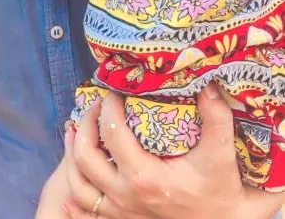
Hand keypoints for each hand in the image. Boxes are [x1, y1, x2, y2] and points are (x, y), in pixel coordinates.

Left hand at [62, 86, 283, 218]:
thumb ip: (216, 117)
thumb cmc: (220, 190)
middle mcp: (125, 195)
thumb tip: (206, 84)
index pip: (112, 133)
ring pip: (78, 185)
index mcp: (144, 176)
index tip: (114, 90)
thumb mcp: (221, 153)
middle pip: (85, 157)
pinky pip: (87, 212)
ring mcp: (121, 212)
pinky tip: (70, 184)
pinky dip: (75, 197)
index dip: (108, 107)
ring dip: (70, 156)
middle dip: (84, 125)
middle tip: (95, 105)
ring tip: (72, 132)